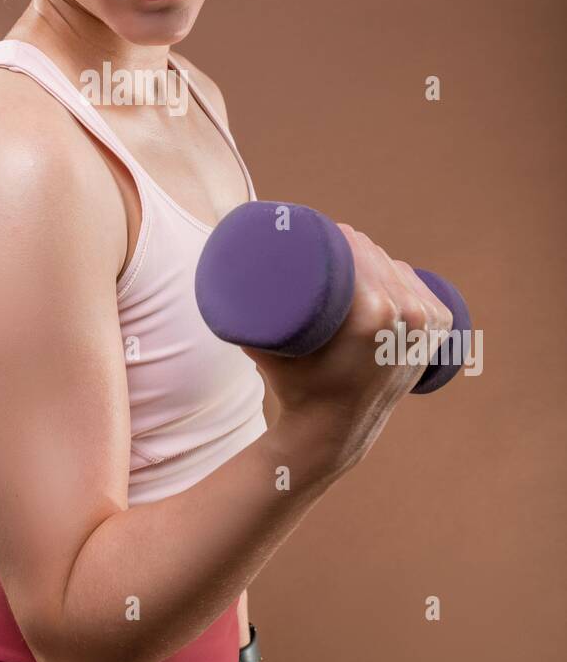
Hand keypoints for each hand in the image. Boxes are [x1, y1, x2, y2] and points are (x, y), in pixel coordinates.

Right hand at [247, 226, 453, 474]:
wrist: (333, 432)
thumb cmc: (293, 385)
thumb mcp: (269, 344)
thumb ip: (244, 308)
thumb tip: (224, 263)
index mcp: (374, 312)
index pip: (354, 246)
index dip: (332, 231)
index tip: (311, 229)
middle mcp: (408, 314)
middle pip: (375, 254)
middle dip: (349, 243)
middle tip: (323, 244)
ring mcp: (427, 324)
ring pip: (397, 268)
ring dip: (375, 260)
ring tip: (348, 261)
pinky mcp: (438, 332)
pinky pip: (420, 287)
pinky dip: (404, 278)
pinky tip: (390, 274)